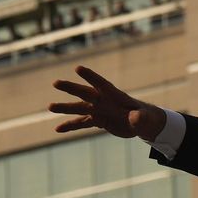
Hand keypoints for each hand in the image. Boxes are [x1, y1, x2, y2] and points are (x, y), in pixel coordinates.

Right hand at [48, 66, 166, 140]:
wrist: (143, 123)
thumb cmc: (147, 117)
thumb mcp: (146, 119)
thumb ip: (140, 118)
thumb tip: (135, 118)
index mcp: (116, 95)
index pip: (101, 84)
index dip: (91, 76)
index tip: (78, 68)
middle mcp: (103, 101)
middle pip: (85, 93)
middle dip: (71, 88)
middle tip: (56, 83)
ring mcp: (99, 110)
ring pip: (79, 108)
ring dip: (65, 108)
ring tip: (50, 106)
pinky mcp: (97, 121)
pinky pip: (81, 123)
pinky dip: (70, 126)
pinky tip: (58, 129)